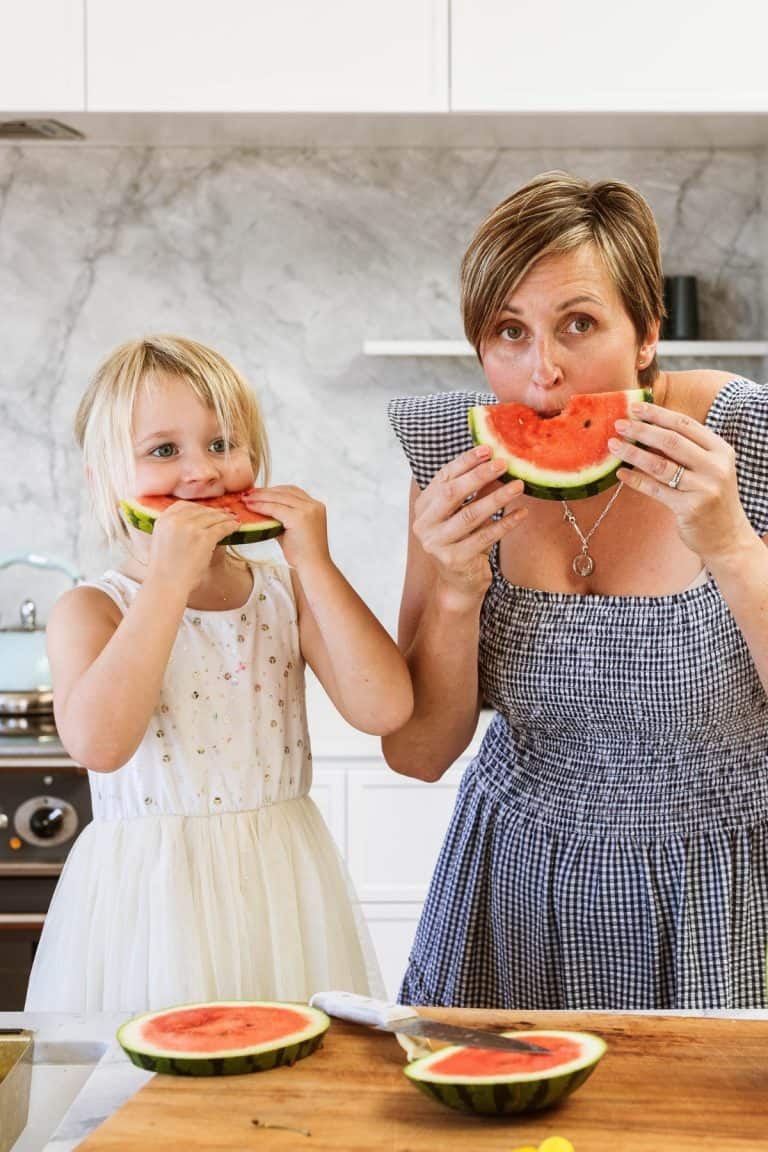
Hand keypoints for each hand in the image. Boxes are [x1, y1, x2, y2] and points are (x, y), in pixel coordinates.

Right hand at [146, 500, 238, 592]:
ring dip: (225, 517)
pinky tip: (236, 526)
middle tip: (225, 514)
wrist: (166, 585)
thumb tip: (190, 522)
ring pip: (213, 517)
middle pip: (200, 509)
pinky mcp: (204, 538)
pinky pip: (221, 527)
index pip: (183, 505)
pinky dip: (230, 526)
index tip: (207, 511)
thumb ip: (171, 529)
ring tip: (233, 519)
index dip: (197, 507)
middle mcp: (175, 520)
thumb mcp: (160, 542)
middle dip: (214, 512)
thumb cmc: (164, 570)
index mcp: (162, 520)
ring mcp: (190, 527)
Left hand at [242, 485, 330, 570]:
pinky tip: (250, 507)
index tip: (258, 492)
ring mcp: (308, 510)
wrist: (313, 567)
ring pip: (279, 497)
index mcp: (316, 506)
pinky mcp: (299, 517)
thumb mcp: (292, 530)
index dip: (274, 490)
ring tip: (246, 498)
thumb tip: (262, 511)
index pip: (292, 491)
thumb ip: (281, 518)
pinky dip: (261, 506)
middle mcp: (314, 505)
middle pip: (285, 491)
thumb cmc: (303, 553)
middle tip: (248, 493)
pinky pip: (275, 508)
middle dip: (265, 491)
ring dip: (260, 496)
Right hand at [412, 445, 526, 607]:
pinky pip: (485, 536)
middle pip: (452, 494)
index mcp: (423, 507)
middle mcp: (424, 525)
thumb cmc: (463, 541)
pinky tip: (521, 512)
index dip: (465, 462)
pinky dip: (506, 523)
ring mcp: (437, 544)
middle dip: (479, 476)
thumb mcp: (464, 513)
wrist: (458, 582)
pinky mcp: (454, 560)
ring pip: (471, 515)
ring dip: (497, 498)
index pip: (443, 478)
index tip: (488, 449)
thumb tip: (495, 461)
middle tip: (504, 464)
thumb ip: (474, 491)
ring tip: (518, 486)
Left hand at [609, 400, 754, 561]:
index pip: (685, 425)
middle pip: (671, 441)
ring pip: (660, 465)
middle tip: (618, 424)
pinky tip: (621, 474)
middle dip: (642, 430)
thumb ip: (686, 451)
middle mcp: (715, 467)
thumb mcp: (708, 469)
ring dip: (632, 453)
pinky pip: (655, 489)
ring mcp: (703, 488)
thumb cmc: (711, 498)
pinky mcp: (689, 508)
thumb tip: (646, 429)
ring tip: (613, 446)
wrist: (727, 537)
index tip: (635, 407)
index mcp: (720, 450)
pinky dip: (636, 480)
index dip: (658, 414)